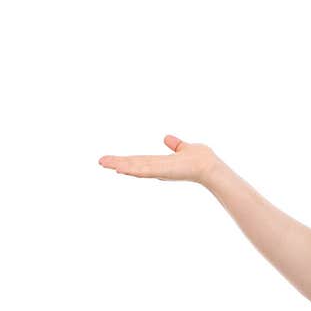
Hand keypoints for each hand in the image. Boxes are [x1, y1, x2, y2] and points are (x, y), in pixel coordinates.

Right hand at [99, 135, 220, 185]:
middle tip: (100, 161)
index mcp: (161, 162)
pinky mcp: (164, 172)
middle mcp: (158, 168)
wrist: (210, 166)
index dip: (125, 160)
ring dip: (120, 165)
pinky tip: (121, 169)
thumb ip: (176, 144)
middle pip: (134, 164)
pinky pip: (145, 171)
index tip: (111, 159)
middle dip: (117, 163)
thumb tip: (167, 138)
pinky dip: (133, 170)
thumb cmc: (201, 159)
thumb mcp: (185, 148)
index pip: (139, 160)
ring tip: (105, 164)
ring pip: (136, 168)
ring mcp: (160, 170)